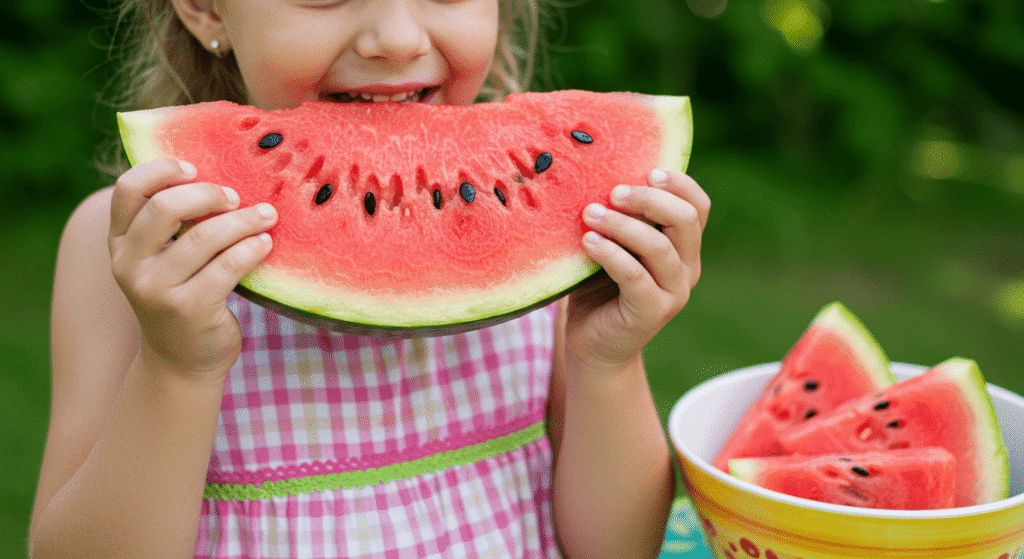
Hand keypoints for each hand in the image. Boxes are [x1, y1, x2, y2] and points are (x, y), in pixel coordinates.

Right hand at [108, 158, 276, 378]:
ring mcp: (156, 290)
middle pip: (165, 207)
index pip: (127, 190)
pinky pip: (226, 267)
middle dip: (209, 194)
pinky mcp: (188, 309)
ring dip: (242, 221)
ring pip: (203, 237)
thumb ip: (175, 225)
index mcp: (120, 243)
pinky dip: (251, 249)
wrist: (181, 361)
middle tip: (237, 197)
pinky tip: (266, 244)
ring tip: (267, 216)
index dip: (161, 170)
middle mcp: (129, 265)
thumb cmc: (182, 296)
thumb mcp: (164, 260)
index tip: (194, 168)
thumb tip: (223, 177)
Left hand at [566, 169, 709, 371]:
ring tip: (589, 214)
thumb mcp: (612, 245)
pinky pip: (634, 276)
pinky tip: (588, 242)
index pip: (698, 205)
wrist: (592, 344)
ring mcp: (674, 293)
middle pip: (685, 220)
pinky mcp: (652, 312)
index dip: (678, 183)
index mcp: (684, 247)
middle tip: (611, 192)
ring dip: (622, 224)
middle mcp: (687, 268)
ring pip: (659, 246)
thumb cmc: (597, 287)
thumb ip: (620, 217)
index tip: (646, 170)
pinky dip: (610, 253)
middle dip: (648, 199)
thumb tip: (599, 173)